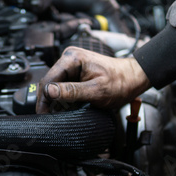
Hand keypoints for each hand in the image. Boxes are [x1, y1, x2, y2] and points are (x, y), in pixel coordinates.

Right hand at [36, 46, 150, 112]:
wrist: (134, 78)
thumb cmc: (120, 81)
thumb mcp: (96, 91)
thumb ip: (71, 91)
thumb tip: (49, 92)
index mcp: (72, 58)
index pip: (48, 79)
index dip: (43, 98)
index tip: (42, 114)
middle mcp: (69, 59)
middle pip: (49, 82)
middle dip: (47, 101)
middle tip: (47, 117)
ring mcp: (72, 66)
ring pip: (55, 86)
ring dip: (54, 101)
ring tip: (55, 115)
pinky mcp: (75, 73)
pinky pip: (63, 87)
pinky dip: (62, 99)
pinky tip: (63, 109)